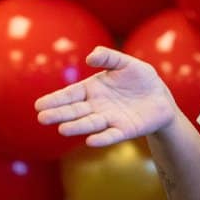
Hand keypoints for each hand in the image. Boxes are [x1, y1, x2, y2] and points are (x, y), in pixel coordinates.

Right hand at [34, 46, 177, 146]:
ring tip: (62, 129)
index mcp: (93, 90)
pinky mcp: (125, 130)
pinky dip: (102, 138)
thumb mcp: (125, 63)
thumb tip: (89, 57)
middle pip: (75, 111)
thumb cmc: (140, 78)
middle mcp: (97, 107)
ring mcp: (110, 120)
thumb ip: (108, 57)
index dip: (55, 99)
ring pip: (90, 123)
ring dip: (77, 127)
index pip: (70, 95)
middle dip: (59, 114)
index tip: (39, 105)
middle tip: (42, 118)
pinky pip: (112, 135)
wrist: (160, 97)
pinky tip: (91, 141)